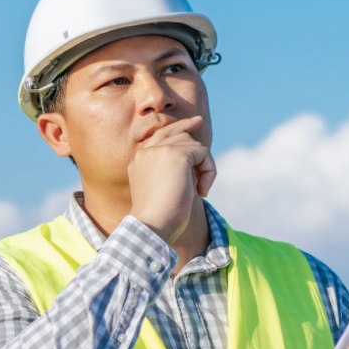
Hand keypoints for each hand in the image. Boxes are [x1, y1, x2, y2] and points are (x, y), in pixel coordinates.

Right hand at [127, 115, 214, 244]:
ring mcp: (160, 150)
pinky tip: (202, 191)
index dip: (180, 128)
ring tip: (200, 190)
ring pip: (194, 145)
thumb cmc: (157, 219)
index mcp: (138, 160)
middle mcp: (146, 152)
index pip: (161, 135)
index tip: (195, 122)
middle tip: (204, 163)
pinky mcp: (177, 155)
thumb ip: (170, 173)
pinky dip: (209, 171)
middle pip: (179, 136)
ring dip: (204, 167)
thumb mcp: (159, 192)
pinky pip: (203, 153)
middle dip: (196, 151)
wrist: (152, 225)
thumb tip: (194, 162)